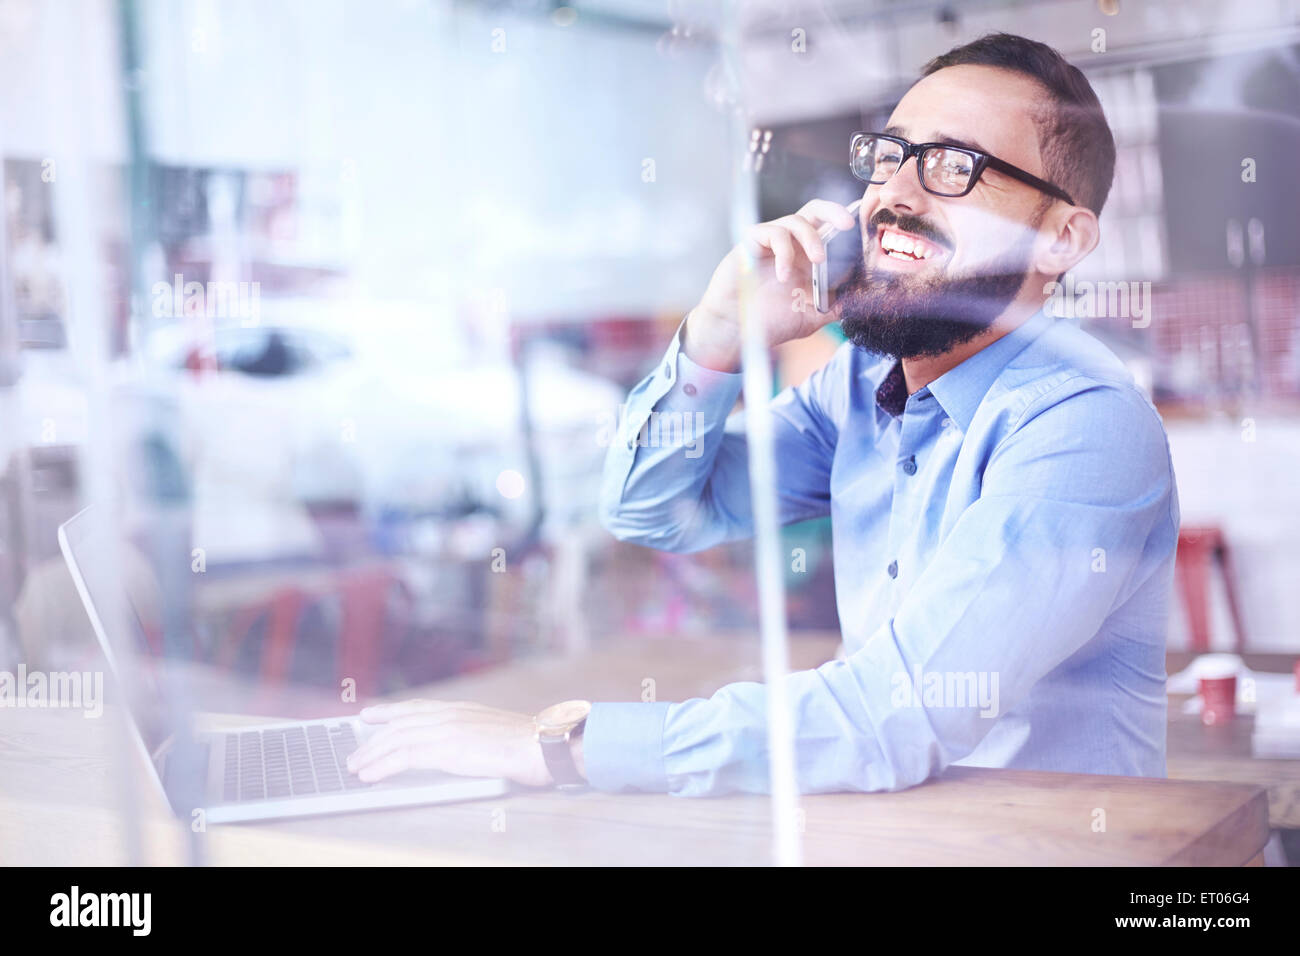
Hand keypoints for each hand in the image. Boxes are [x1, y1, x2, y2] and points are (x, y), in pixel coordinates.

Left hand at [347, 699, 552, 787]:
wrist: (543, 745)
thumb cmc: (530, 744)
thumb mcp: (496, 732)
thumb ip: (475, 734)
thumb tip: (464, 746)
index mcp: (462, 709)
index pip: (417, 707)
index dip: (390, 712)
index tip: (370, 715)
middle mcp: (450, 714)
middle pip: (400, 724)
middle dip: (373, 739)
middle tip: (355, 753)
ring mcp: (447, 729)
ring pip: (397, 739)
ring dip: (372, 754)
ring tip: (356, 768)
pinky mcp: (446, 748)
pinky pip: (404, 757)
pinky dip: (382, 766)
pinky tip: (370, 775)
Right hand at [685, 198, 859, 370]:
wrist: (736, 330)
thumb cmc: (770, 321)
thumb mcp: (812, 316)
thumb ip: (836, 305)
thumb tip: (866, 301)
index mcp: (807, 257)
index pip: (830, 230)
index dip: (846, 225)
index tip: (864, 230)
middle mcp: (792, 245)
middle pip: (815, 211)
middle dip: (834, 211)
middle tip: (848, 224)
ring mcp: (771, 242)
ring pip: (796, 220)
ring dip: (812, 238)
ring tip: (818, 262)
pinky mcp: (752, 243)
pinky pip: (773, 233)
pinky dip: (784, 252)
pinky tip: (784, 275)